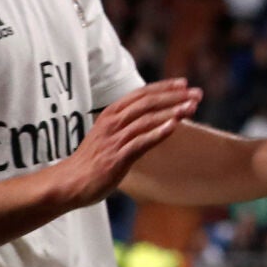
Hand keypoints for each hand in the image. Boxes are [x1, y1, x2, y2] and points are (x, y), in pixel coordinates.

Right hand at [60, 79, 199, 206]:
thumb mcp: (108, 134)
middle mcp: (113, 122)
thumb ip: (127, 124)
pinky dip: (158, 133)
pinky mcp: (117, 157)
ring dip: (171, 112)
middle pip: (147, 102)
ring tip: (191, 107)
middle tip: (197, 93)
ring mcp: (115, 139)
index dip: (164, 87)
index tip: (184, 83)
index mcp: (111, 114)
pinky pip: (141, 142)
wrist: (70, 182)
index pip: (141, 94)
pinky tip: (174, 127)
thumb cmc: (92, 159)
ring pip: (146, 119)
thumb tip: (153, 118)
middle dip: (174, 96)